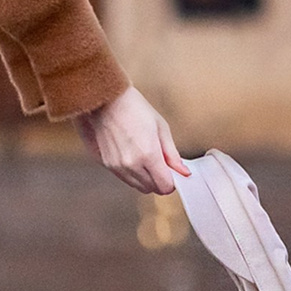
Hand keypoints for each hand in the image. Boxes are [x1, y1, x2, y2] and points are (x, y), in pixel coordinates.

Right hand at [75, 85, 189, 195]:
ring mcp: (117, 166)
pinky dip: (133, 175)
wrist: (107, 101)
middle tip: (162, 165)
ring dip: (146, 179)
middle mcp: (132, 164)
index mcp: (148, 154)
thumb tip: (183, 171)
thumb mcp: (161, 128)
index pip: (165, 186)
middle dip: (160, 180)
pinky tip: (135, 158)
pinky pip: (125, 179)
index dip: (172, 181)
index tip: (173, 173)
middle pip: (152, 189)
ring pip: (138, 187)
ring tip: (147, 159)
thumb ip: (172, 154)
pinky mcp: (107, 164)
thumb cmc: (134, 109)